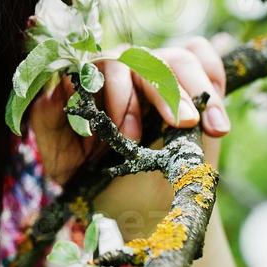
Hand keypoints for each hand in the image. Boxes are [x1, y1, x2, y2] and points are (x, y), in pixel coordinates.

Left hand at [29, 34, 231, 187]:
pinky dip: (214, 83)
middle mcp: (126, 69)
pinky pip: (205, 59)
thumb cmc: (94, 180)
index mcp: (93, 81)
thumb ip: (48, 121)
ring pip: (180, 59)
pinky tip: (218, 124)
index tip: (129, 135)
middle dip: (166, 94)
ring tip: (212, 130)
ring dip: (197, 92)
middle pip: (147, 61)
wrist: (138, 207)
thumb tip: (51, 89)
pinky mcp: (192, 81)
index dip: (119, 96)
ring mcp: (160, 71)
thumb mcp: (62, 158)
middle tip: (181, 126)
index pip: (105, 67)